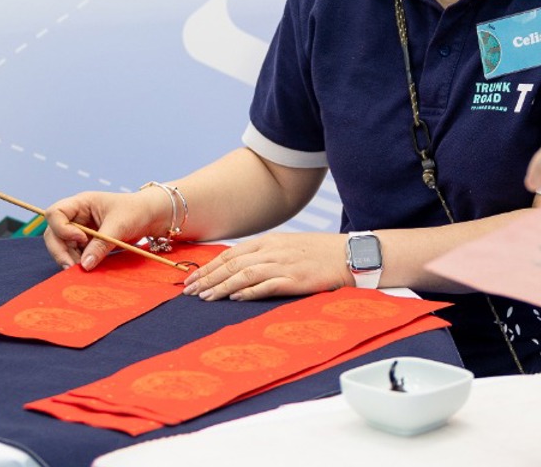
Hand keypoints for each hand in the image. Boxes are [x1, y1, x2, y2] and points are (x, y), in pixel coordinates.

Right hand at [42, 189, 166, 269]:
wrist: (154, 217)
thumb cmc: (137, 212)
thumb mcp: (119, 226)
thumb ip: (101, 245)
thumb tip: (84, 266)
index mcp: (81, 203)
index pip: (55, 213)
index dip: (61, 228)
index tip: (81, 238)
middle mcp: (77, 216)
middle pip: (53, 233)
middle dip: (60, 250)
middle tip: (72, 267)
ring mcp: (80, 230)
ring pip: (62, 246)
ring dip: (68, 259)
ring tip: (83, 269)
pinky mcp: (88, 243)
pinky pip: (75, 254)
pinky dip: (78, 262)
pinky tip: (87, 268)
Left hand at [181, 232, 349, 300]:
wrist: (351, 255)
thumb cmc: (322, 253)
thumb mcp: (291, 246)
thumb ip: (268, 254)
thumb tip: (243, 268)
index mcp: (270, 242)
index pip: (231, 254)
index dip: (209, 267)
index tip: (192, 278)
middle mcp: (273, 250)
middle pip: (232, 264)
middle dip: (208, 278)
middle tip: (189, 291)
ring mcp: (284, 265)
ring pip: (244, 275)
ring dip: (220, 286)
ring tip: (204, 298)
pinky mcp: (296, 280)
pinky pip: (266, 285)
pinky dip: (247, 291)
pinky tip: (233, 298)